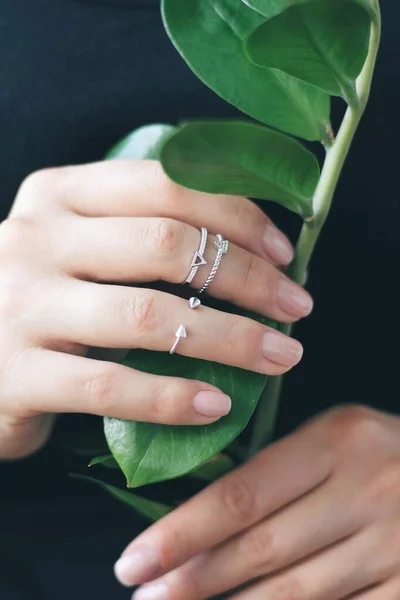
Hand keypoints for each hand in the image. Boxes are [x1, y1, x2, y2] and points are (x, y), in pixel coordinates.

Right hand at [0, 160, 310, 458]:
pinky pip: (111, 386)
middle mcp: (36, 239)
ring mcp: (21, 306)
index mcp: (59, 195)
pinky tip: (216, 405)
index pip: (165, 184)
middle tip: (296, 307)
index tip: (284, 253)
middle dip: (247, 277)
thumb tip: (250, 252)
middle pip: (165, 245)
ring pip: (149, 315)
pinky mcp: (15, 376)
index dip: (237, 215)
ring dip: (231, 339)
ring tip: (281, 356)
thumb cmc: (39, 299)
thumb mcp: (77, 248)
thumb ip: (140, 234)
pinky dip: (173, 398)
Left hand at [116, 405, 399, 599]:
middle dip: (195, 579)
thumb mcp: (332, 436)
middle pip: (262, 549)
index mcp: (337, 440)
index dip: (182, 532)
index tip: (134, 560)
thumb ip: (276, 468)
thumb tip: (200, 517)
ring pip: (297, 593)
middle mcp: (367, 490)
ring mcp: (394, 544)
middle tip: (146, 596)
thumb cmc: (375, 452)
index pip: (243, 493)